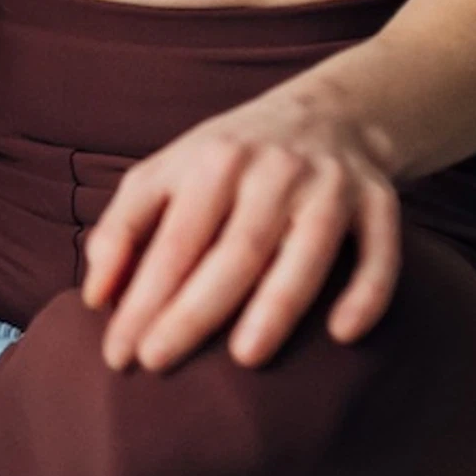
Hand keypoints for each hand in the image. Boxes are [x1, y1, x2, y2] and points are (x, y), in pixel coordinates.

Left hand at [79, 94, 403, 372]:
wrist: (330, 112)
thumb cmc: (231, 160)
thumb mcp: (168, 173)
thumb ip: (123, 228)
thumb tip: (95, 297)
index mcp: (214, 161)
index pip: (174, 240)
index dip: (143, 297)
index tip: (119, 353)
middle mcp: (274, 171)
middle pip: (234, 249)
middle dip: (195, 310)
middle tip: (159, 363)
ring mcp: (330, 185)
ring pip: (307, 252)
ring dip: (278, 304)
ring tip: (244, 359)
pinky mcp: (380, 201)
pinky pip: (379, 252)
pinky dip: (366, 291)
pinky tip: (342, 334)